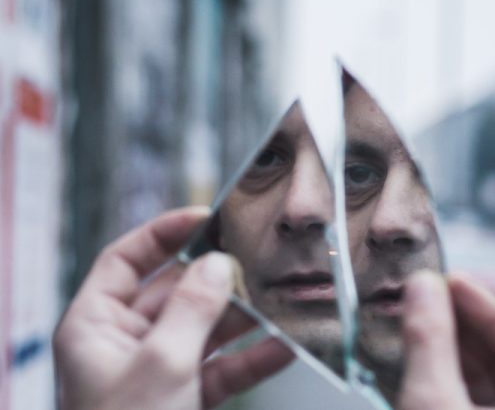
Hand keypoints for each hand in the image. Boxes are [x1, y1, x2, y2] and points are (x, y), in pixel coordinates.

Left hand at [54, 207, 293, 409]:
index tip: (206, 219)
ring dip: (242, 321)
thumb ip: (194, 308)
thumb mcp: (162, 363)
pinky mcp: (184, 397)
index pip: (125, 260)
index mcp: (94, 325)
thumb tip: (218, 263)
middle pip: (174, 293)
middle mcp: (124, 342)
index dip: (163, 234)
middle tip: (256, 265)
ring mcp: (157, 371)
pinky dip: (250, 359)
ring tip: (281, 305)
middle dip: (216, 282)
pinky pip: (221, 367)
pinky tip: (283, 348)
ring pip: (204, 329)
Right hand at [398, 271, 494, 409]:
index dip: (491, 308)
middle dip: (465, 323)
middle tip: (428, 293)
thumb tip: (423, 284)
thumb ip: (430, 342)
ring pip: (483, 376)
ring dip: (450, 344)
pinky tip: (419, 350)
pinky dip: (443, 371)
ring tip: (418, 316)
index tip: (451, 281)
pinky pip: (466, 394)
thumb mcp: (434, 403)